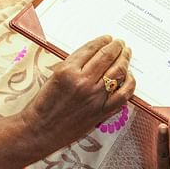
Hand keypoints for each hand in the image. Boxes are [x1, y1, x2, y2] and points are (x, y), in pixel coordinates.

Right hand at [20, 36, 134, 151]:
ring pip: (118, 72)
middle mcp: (83, 82)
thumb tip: (94, 54)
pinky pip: (123, 94)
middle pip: (107, 57)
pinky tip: (129, 76)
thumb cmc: (43, 104)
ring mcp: (95, 97)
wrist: (39, 130)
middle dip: (116, 47)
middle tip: (120, 43)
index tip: (108, 38)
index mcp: (68, 71)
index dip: (102, 41)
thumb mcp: (54, 76)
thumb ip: (74, 65)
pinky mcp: (102, 111)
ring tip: (127, 53)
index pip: (91, 49)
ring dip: (125, 59)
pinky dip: (129, 83)